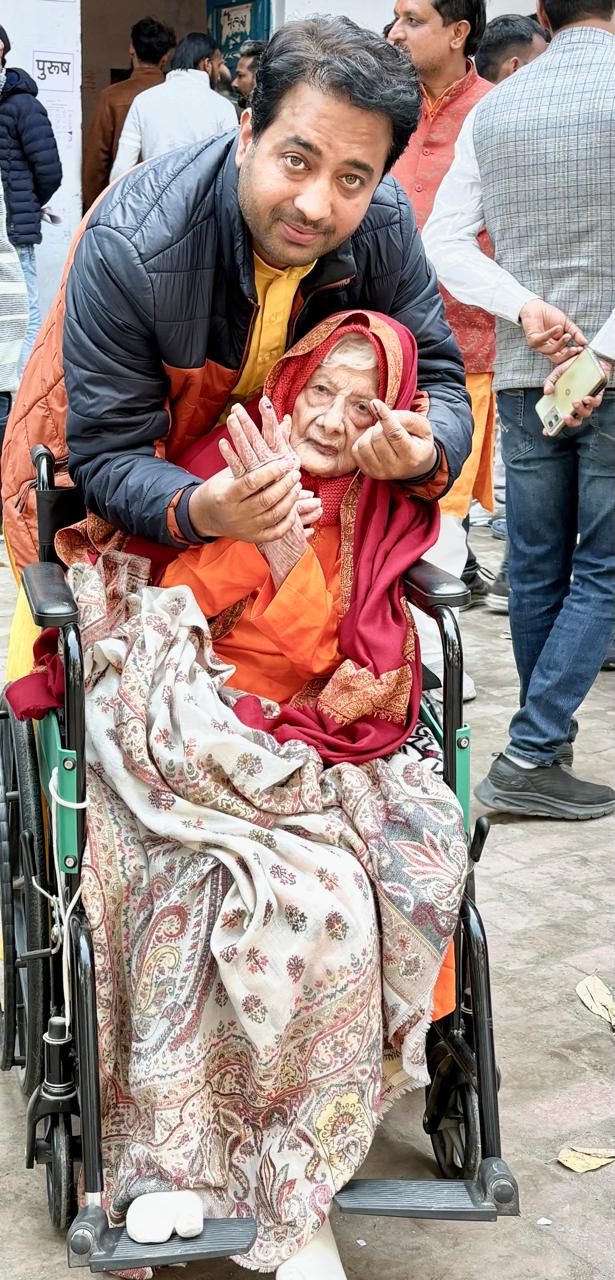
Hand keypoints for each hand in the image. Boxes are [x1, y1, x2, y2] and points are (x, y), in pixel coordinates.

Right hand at [215, 401, 312, 587]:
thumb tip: (271, 427)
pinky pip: (276, 532)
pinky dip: (288, 520)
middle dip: (284, 486)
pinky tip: (295, 507)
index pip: (252, 482)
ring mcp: (245, 528)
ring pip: (273, 515)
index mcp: (228, 494)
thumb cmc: (220, 487)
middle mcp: (236, 513)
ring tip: (297, 486)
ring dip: (290, 500)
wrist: (205, 516)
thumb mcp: (230, 470)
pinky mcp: (253, 538)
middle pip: (266, 500)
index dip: (271, 472)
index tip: (285, 462)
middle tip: (295, 473)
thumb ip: (248, 455)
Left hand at [352, 400, 437, 480]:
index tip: (375, 402)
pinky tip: (373, 442)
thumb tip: (378, 409)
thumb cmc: (419, 442)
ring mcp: (380, 472)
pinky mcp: (368, 472)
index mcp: (413, 456)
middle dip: (380, 424)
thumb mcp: (422, 427)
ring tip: (381, 434)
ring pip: (364, 444)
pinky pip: (356, 451)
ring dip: (370, 433)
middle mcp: (396, 468)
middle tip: (388, 424)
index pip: (395, 435)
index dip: (385, 418)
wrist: (416, 466)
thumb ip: (406, 417)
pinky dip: (363, 441)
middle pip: (378, 437)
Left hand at [519, 300, 585, 364]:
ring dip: (561, 343)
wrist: (536, 307)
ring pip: (551, 351)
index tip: (582, 349)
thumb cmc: (550, 316)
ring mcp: (539, 346)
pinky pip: (542, 340)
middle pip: (558, 358)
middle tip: (576, 349)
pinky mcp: (532, 340)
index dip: (573, 354)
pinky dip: (551, 334)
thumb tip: (585, 342)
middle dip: (568, 355)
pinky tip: (558, 328)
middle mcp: (547, 349)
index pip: (565, 355)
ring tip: (568, 335)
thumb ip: (575, 333)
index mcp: (555, 347)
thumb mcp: (567, 324)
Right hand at [543, 353, 610, 428]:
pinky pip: (596, 403)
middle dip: (569, 422)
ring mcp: (586, 402)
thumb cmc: (572, 368)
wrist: (588, 357)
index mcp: (565, 403)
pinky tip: (585, 397)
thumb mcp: (557, 373)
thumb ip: (549, 382)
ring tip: (574, 402)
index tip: (546, 431)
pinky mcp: (597, 395)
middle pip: (574, 420)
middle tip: (564, 417)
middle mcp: (576, 405)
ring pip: (585, 413)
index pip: (559, 418)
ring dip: (579, 410)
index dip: (552, 427)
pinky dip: (591, 402)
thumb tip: (546, 391)